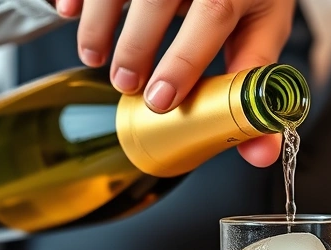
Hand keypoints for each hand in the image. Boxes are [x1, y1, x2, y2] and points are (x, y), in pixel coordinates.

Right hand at [54, 0, 295, 166]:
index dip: (183, 60)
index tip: (159, 99)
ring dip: (99, 23)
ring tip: (93, 58)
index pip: (213, 14)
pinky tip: (68, 12)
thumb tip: (260, 154)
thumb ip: (254, 84)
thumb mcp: (262, 30)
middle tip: (126, 84)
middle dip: (135, 46)